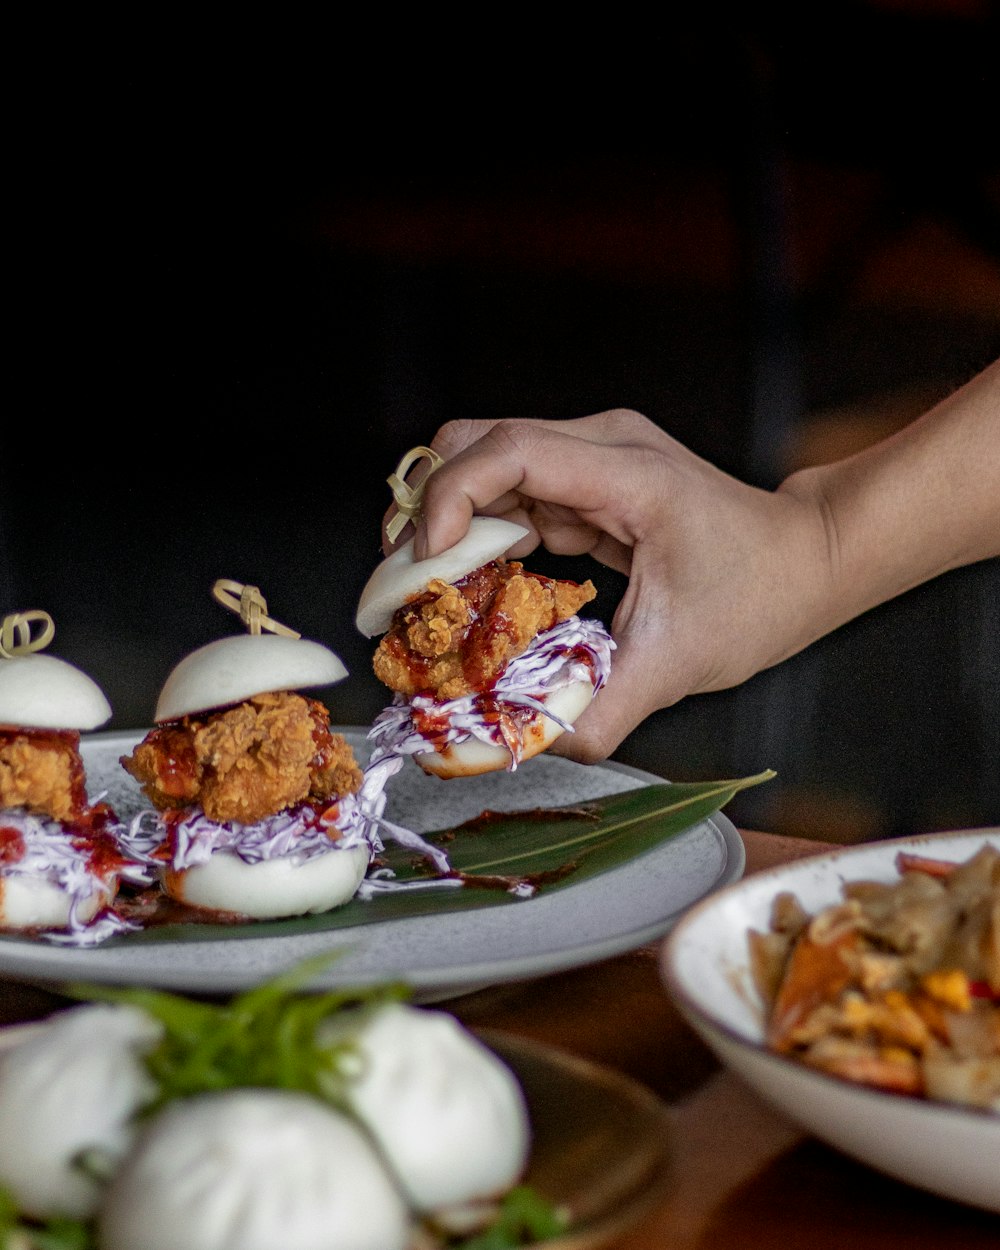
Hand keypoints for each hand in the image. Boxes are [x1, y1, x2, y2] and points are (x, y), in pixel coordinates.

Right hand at [398, 411, 825, 761]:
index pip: (509, 451)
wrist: (810, 561)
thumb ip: (600, 708)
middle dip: (425, 508)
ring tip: (427, 597)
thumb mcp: (678, 661)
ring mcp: (594, 463)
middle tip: (402, 584)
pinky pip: (513, 501)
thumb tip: (527, 746)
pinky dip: (480, 541)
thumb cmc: (760, 595)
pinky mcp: (589, 488)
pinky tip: (475, 592)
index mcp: (626, 473)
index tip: (424, 559)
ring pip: (485, 471)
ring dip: (447, 528)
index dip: (449, 497)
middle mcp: (602, 449)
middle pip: (475, 444)